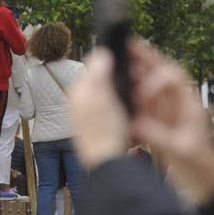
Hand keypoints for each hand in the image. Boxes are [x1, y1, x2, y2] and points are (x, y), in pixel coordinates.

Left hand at [70, 49, 130, 168]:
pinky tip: (127, 118)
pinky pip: (107, 112)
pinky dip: (118, 111)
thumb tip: (102, 52)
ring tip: (133, 101)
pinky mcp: (94, 130)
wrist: (106, 162)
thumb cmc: (106, 129)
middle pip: (100, 81)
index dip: (112, 61)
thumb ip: (100, 72)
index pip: (94, 65)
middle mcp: (78, 103)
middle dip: (116, 80)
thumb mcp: (104, 95)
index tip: (130, 65)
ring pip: (105, 96)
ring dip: (119, 95)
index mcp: (79, 91)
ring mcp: (85, 118)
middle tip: (135, 83)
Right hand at [128, 43, 213, 203]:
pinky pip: (145, 106)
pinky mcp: (160, 126)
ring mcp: (168, 115)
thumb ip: (157, 135)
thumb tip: (134, 123)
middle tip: (129, 46)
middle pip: (162, 76)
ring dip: (139, 75)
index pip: (173, 80)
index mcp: (188, 107)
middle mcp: (178, 106)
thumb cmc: (200, 169)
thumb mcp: (180, 151)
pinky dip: (134, 97)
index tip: (142, 90)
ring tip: (123, 62)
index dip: (156, 78)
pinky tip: (122, 91)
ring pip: (152, 88)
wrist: (208, 188)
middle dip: (147, 60)